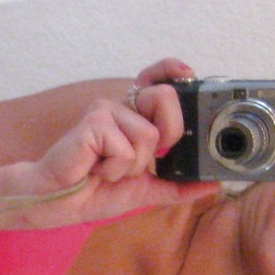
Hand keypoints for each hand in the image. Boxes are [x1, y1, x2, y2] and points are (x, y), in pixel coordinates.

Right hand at [3, 68, 216, 225]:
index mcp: (134, 115)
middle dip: (168, 135)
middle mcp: (122, 106)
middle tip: (147, 158)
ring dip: (133, 166)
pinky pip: (126, 148)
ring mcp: (106, 110)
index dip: (173, 71)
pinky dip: (115, 169)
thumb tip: (214, 183)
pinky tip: (95, 168)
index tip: (186, 74)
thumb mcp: (146, 190)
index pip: (158, 77)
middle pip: (166, 97)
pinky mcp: (93, 121)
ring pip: (149, 134)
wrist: (60, 204)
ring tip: (109, 169)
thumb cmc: (94, 192)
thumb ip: (178, 185)